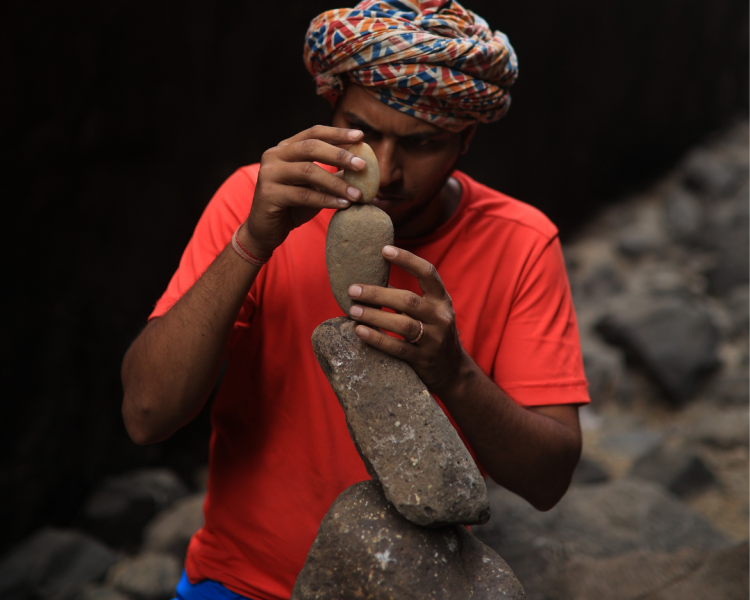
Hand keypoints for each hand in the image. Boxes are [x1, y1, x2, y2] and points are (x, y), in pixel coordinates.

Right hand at [242, 126, 367, 256]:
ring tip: (357, 194)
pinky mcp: (268, 194)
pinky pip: (303, 195)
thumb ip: (333, 174)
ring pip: (308, 171)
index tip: (360, 136)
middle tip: (362, 165)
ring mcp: (269, 173)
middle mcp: (274, 156)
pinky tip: (343, 204)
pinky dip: (326, 199)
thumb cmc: (293, 206)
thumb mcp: (315, 187)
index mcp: (285, 148)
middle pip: (311, 147)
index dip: (337, 133)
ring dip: (336, 183)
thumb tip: (363, 166)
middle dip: (339, 155)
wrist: (265, 231)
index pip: (313, 133)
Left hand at [347, 245, 466, 394]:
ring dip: (374, 315)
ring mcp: (434, 339)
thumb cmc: (432, 333)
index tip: (384, 249)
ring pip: (402, 324)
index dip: (407, 259)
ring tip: (352, 311)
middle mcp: (440, 317)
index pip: (428, 273)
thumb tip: (371, 279)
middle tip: (353, 290)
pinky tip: (360, 331)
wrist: (453, 371)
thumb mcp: (431, 311)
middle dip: (378, 293)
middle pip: (408, 300)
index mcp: (442, 300)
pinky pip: (398, 347)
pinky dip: (377, 338)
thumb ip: (410, 297)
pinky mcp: (424, 360)